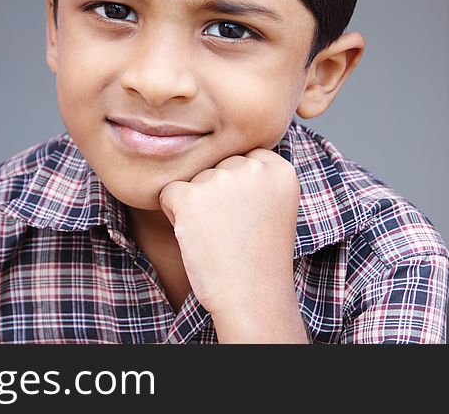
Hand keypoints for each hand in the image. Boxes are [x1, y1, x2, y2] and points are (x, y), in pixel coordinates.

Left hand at [158, 148, 306, 341]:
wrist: (251, 297)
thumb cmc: (259, 256)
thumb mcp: (274, 205)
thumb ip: (256, 174)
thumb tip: (218, 150)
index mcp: (279, 168)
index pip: (244, 159)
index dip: (241, 191)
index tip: (251, 218)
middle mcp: (252, 167)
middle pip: (217, 167)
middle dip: (217, 195)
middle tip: (234, 230)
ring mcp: (220, 179)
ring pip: (193, 180)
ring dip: (197, 205)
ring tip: (219, 235)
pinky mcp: (189, 196)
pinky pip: (169, 193)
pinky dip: (175, 214)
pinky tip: (198, 236)